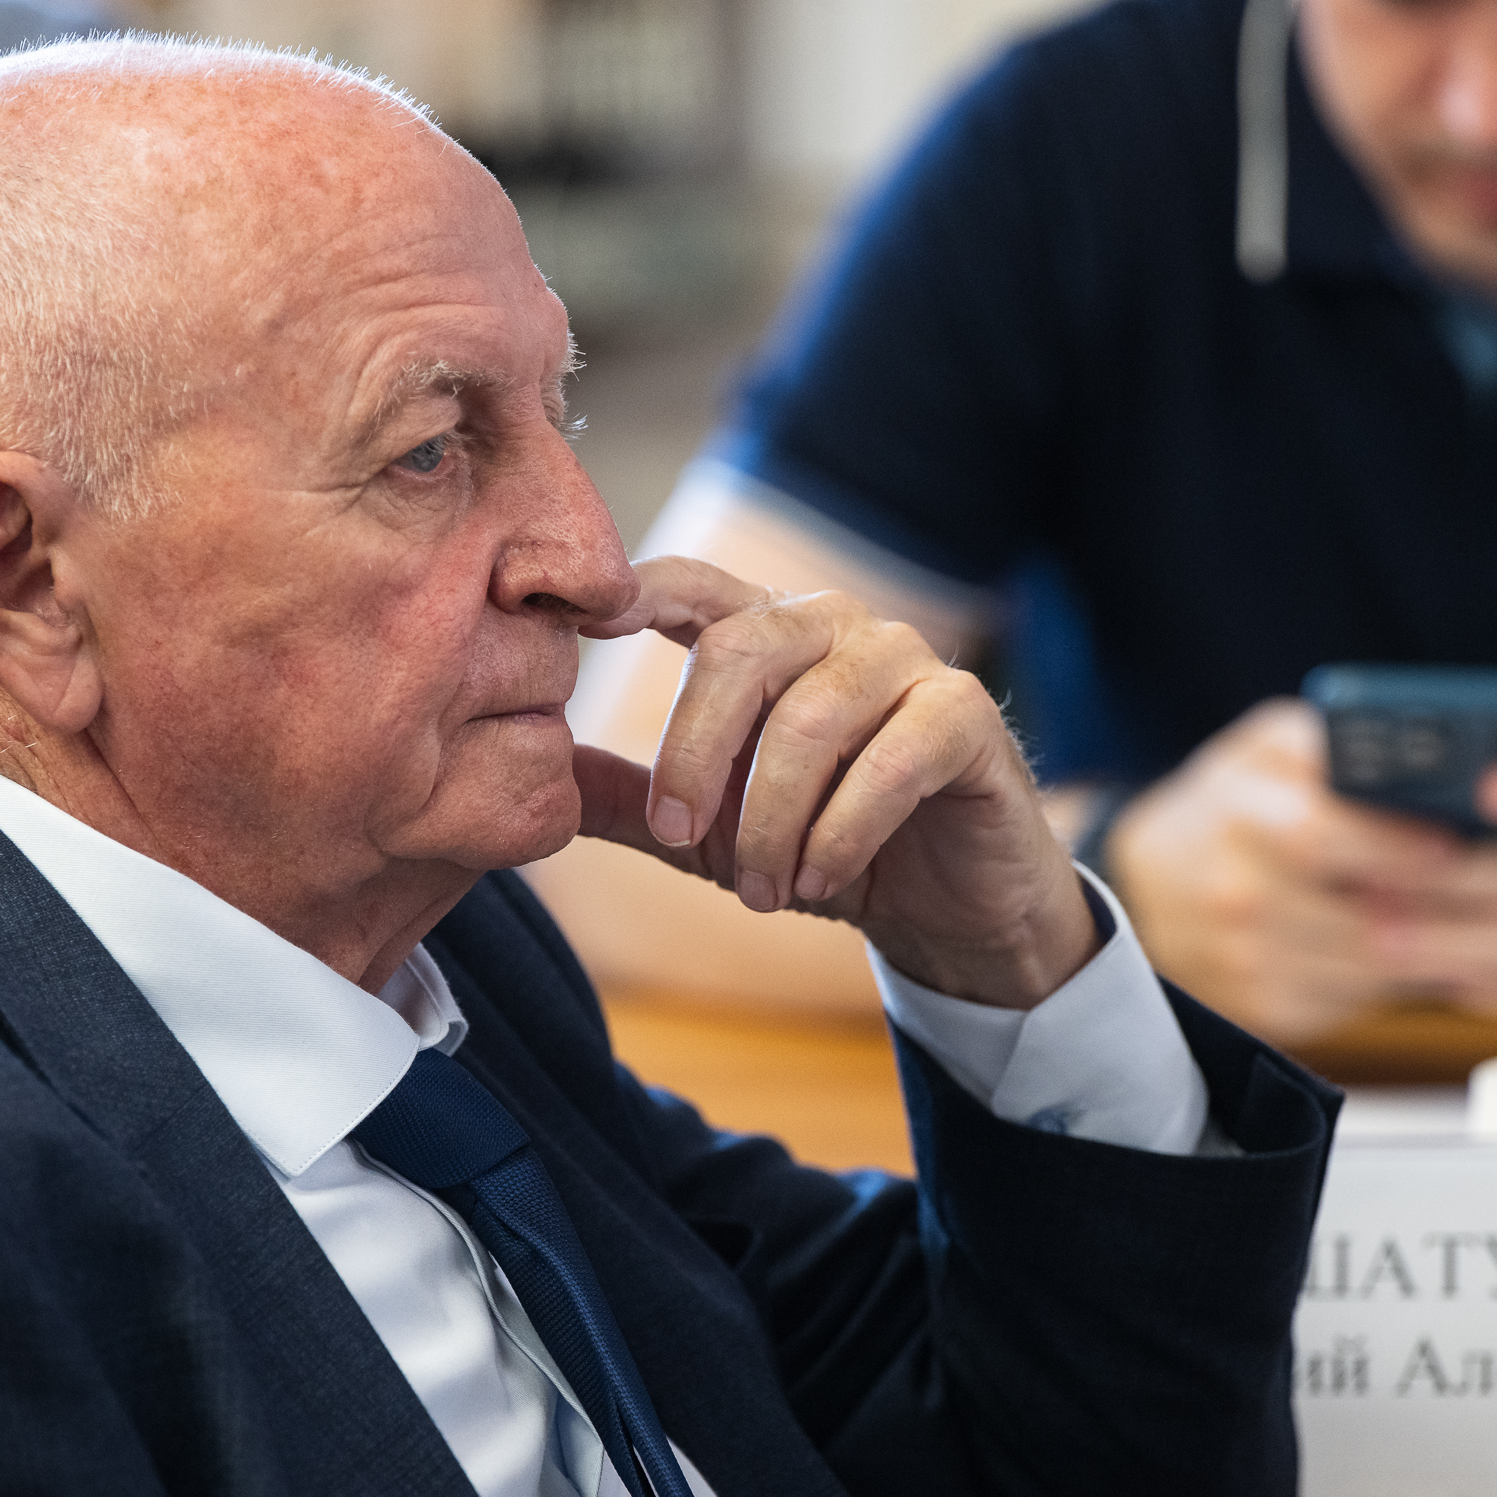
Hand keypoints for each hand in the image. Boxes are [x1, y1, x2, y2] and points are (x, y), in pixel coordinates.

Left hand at [571, 557, 1095, 1008]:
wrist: (949, 911)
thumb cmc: (824, 849)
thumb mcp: (710, 836)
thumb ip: (631, 800)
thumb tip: (532, 774)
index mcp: (765, 636)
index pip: (691, 584)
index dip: (633, 592)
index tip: (575, 626)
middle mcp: (834, 628)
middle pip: (739, 649)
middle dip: (694, 753)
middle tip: (679, 838)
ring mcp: (905, 661)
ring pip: (812, 716)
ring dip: (772, 819)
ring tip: (760, 893)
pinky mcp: (965, 714)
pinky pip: (894, 759)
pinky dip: (842, 830)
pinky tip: (819, 881)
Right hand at [1100, 699, 1457, 1043]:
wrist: (1150, 886)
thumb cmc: (1237, 804)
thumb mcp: (1271, 749)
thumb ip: (1339, 744)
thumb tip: (1441, 760)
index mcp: (1238, 812)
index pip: (1319, 834)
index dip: (1393, 845)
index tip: (1454, 845)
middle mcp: (1233, 894)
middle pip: (1357, 917)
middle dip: (1439, 911)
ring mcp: (1242, 961)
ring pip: (1367, 970)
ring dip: (1436, 954)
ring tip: (1493, 931)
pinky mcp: (1261, 1010)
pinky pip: (1353, 1004)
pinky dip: (1404, 984)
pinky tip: (1440, 958)